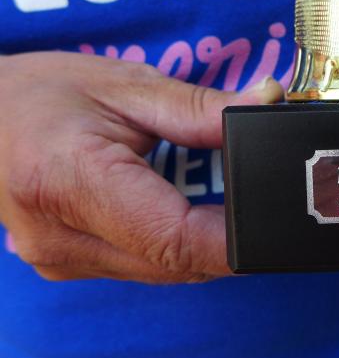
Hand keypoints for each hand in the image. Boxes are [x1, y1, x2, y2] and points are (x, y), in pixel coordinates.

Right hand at [0, 52, 282, 282]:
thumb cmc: (42, 93)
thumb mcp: (125, 86)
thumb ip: (201, 108)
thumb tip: (268, 104)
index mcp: (70, 182)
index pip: (174, 238)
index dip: (237, 238)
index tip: (277, 218)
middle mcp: (62, 238)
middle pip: (177, 262)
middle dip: (229, 238)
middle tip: (262, 199)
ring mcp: (62, 260)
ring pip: (164, 271)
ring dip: (202, 243)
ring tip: (217, 196)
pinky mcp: (69, 265)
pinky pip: (143, 266)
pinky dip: (173, 245)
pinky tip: (179, 209)